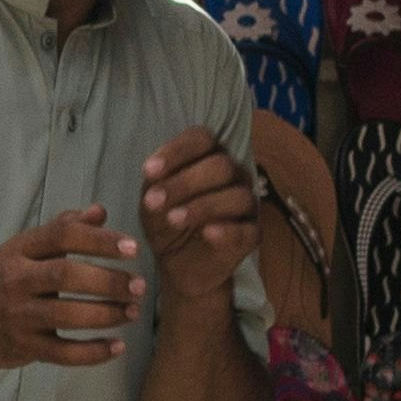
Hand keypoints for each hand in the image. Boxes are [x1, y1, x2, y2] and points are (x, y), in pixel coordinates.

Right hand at [0, 206, 148, 374]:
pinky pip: (62, 353)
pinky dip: (93, 353)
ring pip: (66, 315)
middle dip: (108, 281)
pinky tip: (117, 347)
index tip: (133, 249)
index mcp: (19, 251)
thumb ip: (63, 230)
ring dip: (106, 314)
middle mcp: (15, 280)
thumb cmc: (3, 282)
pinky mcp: (23, 347)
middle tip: (139, 286)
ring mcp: (17, 316)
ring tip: (132, 312)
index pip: (61, 236)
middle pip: (65, 275)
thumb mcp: (25, 251)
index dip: (99, 240)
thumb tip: (99, 211)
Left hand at [142, 127, 273, 294]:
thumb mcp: (151, 202)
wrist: (177, 261)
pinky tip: (208, 233)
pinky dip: (228, 230)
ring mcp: (245, 204)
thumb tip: (154, 176)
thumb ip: (155, 186)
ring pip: (237, 195)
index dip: (177, 151)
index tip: (148, 172)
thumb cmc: (165, 220)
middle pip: (221, 166)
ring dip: (202, 206)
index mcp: (206, 158)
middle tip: (153, 202)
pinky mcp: (252, 234)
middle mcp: (232, 176)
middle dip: (184, 183)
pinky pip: (249, 229)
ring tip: (172, 219)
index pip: (202, 139)